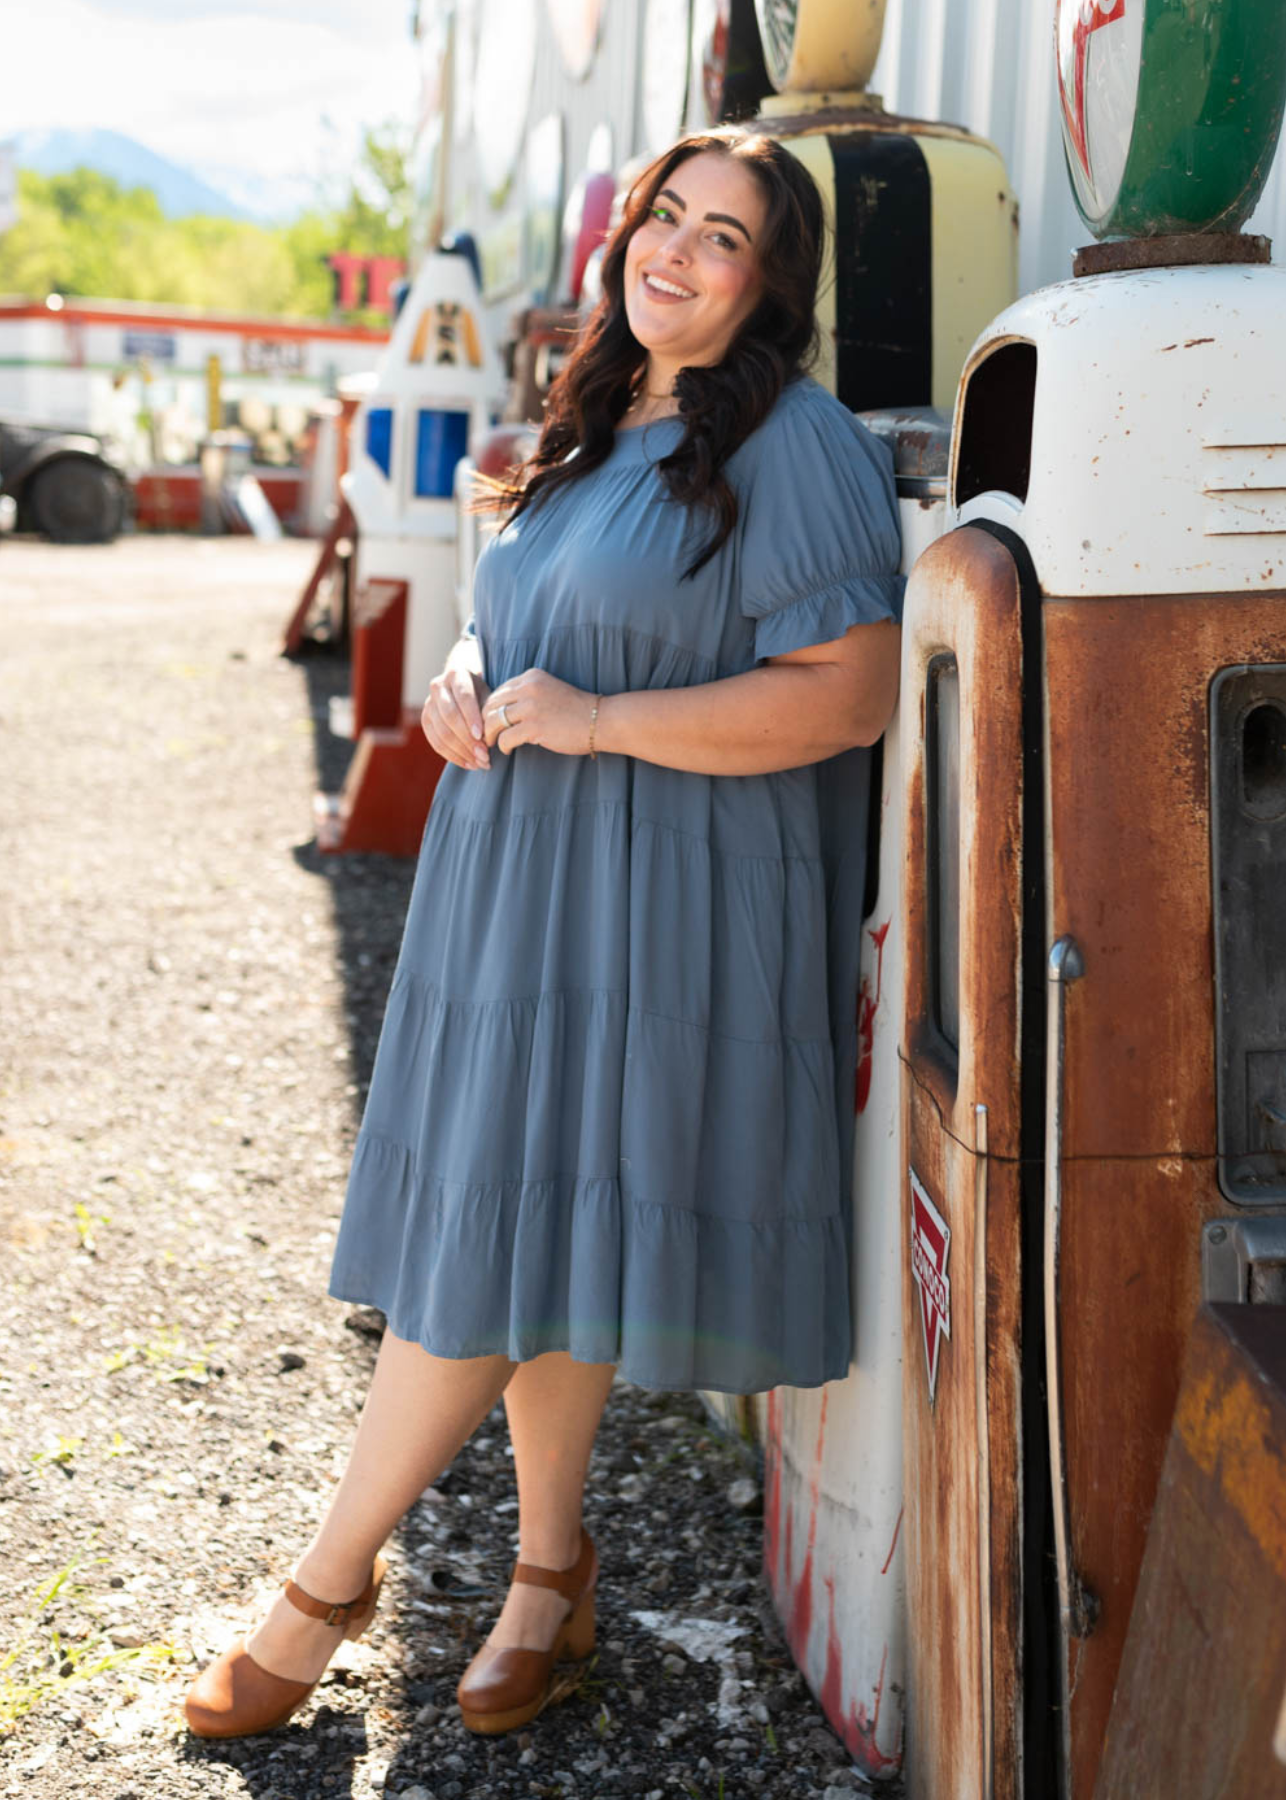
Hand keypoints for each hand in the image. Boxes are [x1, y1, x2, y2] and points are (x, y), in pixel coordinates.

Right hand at [421, 661, 491, 770]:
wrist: (462, 686)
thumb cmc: (481, 692)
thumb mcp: (488, 694)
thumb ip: (487, 713)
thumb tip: (486, 741)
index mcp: (456, 674)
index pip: (463, 697)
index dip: (472, 718)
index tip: (482, 736)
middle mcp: (438, 687)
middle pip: (450, 717)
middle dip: (468, 740)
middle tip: (485, 756)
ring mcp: (428, 704)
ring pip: (442, 733)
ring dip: (462, 752)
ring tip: (480, 764)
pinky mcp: (425, 721)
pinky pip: (436, 743)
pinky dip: (453, 756)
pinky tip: (469, 764)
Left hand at [482, 669, 597, 756]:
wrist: (601, 720)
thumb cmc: (577, 710)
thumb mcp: (549, 690)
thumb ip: (527, 695)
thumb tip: (503, 710)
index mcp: (531, 677)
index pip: (499, 691)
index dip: (491, 708)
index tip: (492, 721)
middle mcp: (528, 688)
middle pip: (491, 704)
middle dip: (485, 721)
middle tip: (485, 734)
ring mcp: (530, 707)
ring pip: (494, 721)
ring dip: (489, 735)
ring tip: (491, 744)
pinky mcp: (534, 727)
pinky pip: (505, 738)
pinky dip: (502, 746)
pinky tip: (507, 750)